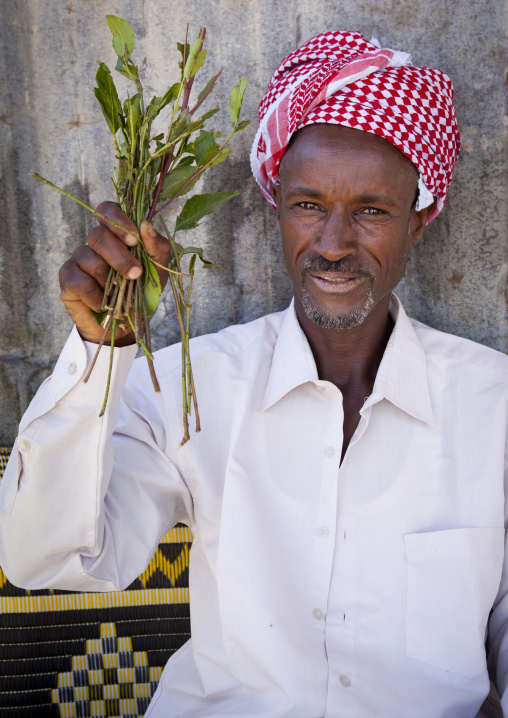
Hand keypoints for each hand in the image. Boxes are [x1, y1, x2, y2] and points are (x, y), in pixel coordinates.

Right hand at [59, 202, 170, 344]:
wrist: (127, 326)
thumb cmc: (142, 293)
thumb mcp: (158, 271)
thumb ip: (156, 248)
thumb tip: (146, 224)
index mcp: (115, 234)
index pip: (107, 210)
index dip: (118, 220)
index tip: (134, 239)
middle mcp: (94, 243)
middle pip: (98, 236)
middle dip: (120, 257)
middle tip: (136, 274)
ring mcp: (78, 260)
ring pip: (91, 261)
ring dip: (111, 283)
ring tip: (120, 297)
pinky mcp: (68, 279)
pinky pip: (81, 282)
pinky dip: (97, 297)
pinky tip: (103, 305)